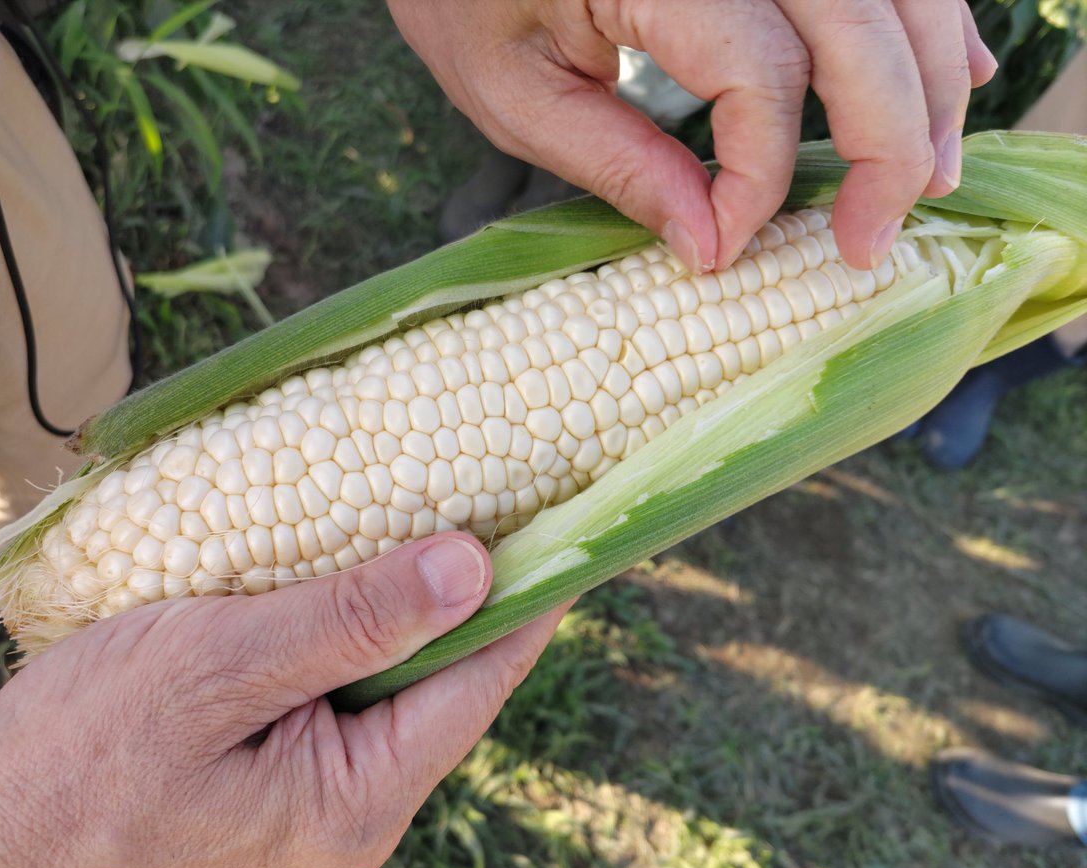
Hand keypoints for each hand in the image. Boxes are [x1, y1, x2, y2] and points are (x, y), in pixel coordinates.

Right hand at [0, 533, 570, 867]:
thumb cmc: (78, 756)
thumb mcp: (218, 669)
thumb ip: (350, 620)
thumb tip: (475, 566)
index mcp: (359, 796)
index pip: (485, 676)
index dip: (536, 588)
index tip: (575, 508)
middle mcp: (355, 802)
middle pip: (447, 673)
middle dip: (470, 584)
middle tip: (502, 483)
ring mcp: (315, 789)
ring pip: (394, 673)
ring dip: (406, 596)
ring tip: (434, 505)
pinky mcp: (276, 767)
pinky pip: (339, 682)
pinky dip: (350, 619)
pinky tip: (346, 563)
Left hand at [390, 0, 996, 269]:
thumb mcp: (515, 96)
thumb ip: (621, 166)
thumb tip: (714, 248)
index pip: (759, 70)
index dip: (761, 174)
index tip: (727, 248)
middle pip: (859, 24)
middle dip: (890, 140)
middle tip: (874, 238)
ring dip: (927, 84)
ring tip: (927, 177)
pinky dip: (922, 23)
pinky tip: (949, 76)